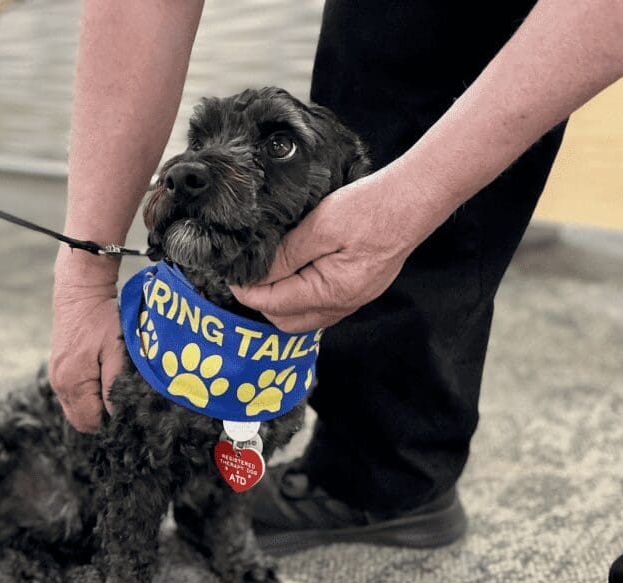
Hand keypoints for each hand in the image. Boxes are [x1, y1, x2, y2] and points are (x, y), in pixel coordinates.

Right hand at [50, 247, 124, 432]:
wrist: (79, 292)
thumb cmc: (100, 319)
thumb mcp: (116, 350)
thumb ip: (115, 385)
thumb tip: (118, 414)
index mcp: (73, 382)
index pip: (90, 422)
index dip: (111, 421)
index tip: (127, 408)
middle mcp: (59, 384)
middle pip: (81, 421)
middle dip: (102, 418)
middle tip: (122, 400)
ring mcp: (56, 377)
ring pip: (76, 410)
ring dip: (94, 406)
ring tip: (112, 387)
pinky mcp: (58, 370)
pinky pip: (72, 397)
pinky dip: (87, 396)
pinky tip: (101, 379)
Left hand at [230, 165, 447, 331]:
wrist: (415, 198)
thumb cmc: (372, 208)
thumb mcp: (320, 226)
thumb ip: (286, 255)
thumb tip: (256, 275)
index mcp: (332, 292)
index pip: (274, 304)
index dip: (248, 292)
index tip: (232, 276)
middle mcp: (343, 305)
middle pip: (286, 321)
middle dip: (261, 302)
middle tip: (246, 276)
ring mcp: (353, 300)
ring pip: (303, 317)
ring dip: (280, 302)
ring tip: (265, 275)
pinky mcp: (358, 290)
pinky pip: (320, 306)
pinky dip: (299, 298)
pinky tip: (292, 276)